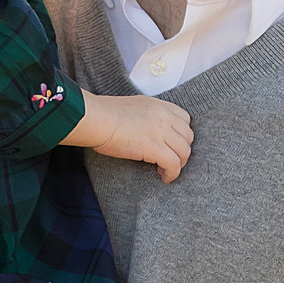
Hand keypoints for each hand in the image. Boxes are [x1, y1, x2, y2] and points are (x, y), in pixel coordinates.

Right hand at [72, 93, 192, 180]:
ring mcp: (160, 132)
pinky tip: (164, 177)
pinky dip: (172, 173)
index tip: (174, 143)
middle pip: (188, 136)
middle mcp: (163, 117)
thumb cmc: (103, 114)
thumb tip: (145, 132)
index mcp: (158, 105)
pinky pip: (173, 163)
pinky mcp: (154, 147)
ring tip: (167, 170)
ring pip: (184, 151)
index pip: (184, 119)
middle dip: (182, 150)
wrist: (95, 118)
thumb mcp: (132, 108)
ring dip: (179, 163)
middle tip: (172, 159)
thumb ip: (145, 117)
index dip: (182, 134)